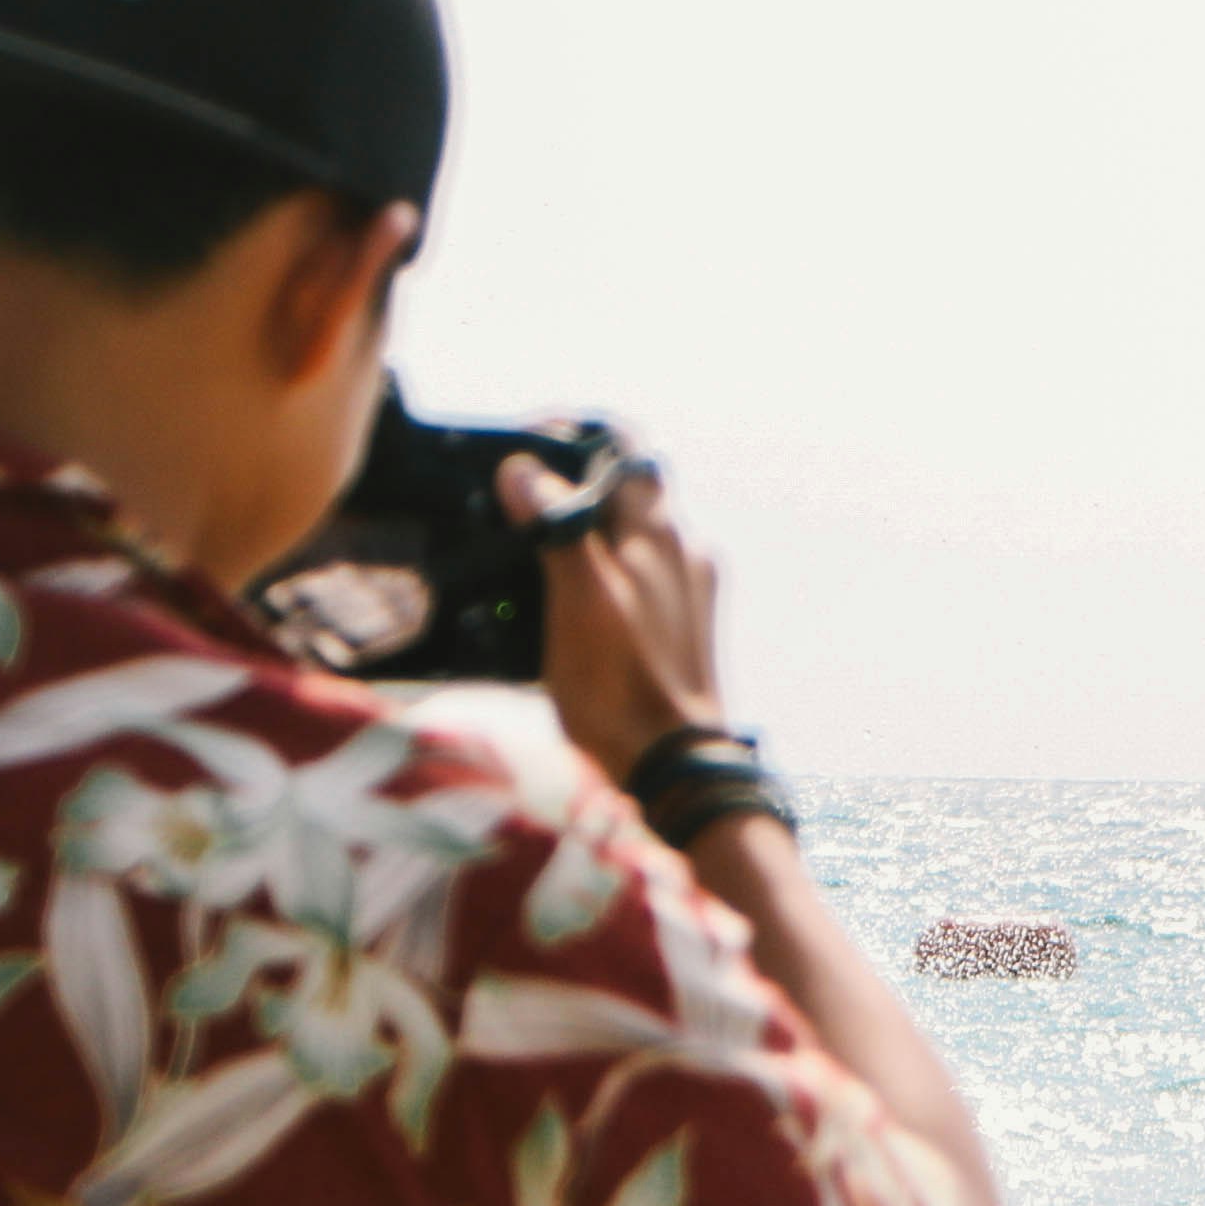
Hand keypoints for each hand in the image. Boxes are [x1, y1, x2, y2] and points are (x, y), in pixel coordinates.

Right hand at [514, 451, 725, 788]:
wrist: (670, 770)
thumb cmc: (622, 687)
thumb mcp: (579, 600)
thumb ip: (560, 530)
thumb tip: (524, 471)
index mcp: (659, 532)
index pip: (624, 448)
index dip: (575, 435)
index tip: (527, 444)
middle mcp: (682, 552)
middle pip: (627, 491)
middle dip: (574, 487)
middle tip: (518, 504)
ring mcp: (686, 594)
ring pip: (631, 538)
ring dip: (587, 534)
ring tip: (531, 555)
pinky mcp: (678, 633)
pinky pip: (637, 582)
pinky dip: (601, 578)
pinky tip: (566, 607)